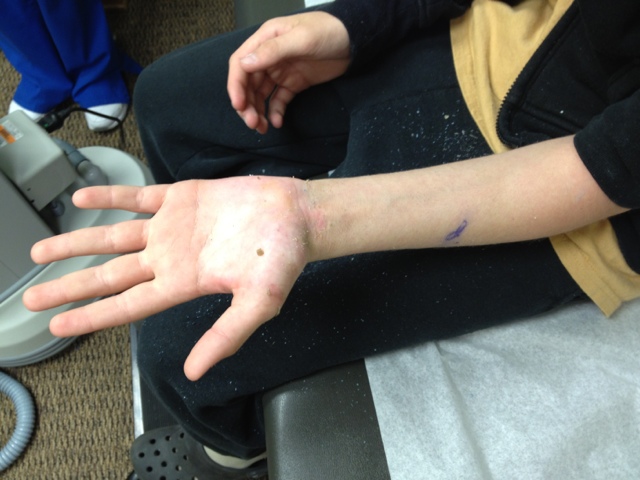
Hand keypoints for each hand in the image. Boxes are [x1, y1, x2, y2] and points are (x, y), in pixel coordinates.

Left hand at [23, 177, 311, 379]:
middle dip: (71, 283)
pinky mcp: (181, 198)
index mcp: (184, 283)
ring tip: (42, 250)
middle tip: (32, 295)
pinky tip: (82, 198)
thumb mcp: (259, 304)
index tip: (57, 324)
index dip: (92, 314)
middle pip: (110, 274)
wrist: (296, 216)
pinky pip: (138, 197)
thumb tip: (193, 372)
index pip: (128, 304)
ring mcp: (172, 227)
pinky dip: (110, 196)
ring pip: (115, 237)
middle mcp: (170, 258)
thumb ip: (226, 335)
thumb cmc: (282, 259)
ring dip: (78, 241)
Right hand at [228, 11, 350, 133]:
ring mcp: (281, 71)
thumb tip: (245, 64)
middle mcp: (269, 56)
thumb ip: (273, 51)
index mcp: (265, 39)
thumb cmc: (329, 31)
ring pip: (261, 95)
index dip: (236, 86)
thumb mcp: (301, 39)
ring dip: (258, 111)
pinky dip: (275, 112)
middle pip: (248, 83)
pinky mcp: (294, 83)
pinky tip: (276, 122)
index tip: (239, 105)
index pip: (240, 64)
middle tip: (252, 123)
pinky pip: (279, 100)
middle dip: (247, 104)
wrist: (355, 40)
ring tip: (261, 127)